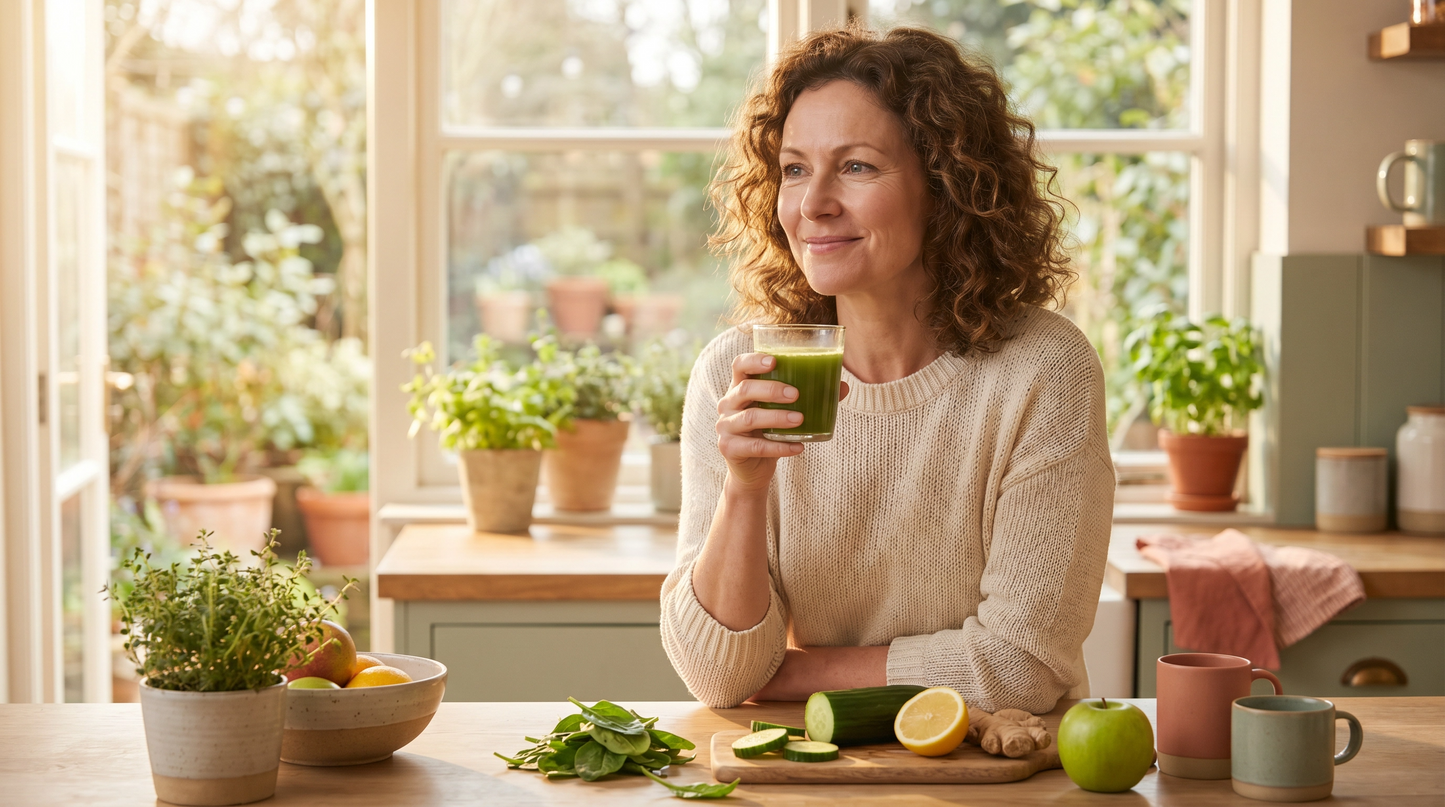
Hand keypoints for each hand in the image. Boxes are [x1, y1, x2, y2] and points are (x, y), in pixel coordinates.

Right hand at [716, 353, 847, 493]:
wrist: (753, 469)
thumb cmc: (769, 432)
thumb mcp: (784, 412)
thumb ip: (808, 397)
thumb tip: (842, 386)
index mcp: (739, 387)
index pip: (740, 366)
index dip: (754, 360)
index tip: (775, 361)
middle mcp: (728, 404)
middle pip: (744, 389)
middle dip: (771, 390)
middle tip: (797, 394)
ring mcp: (725, 426)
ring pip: (750, 418)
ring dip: (777, 417)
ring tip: (800, 419)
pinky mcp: (729, 448)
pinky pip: (756, 446)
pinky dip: (779, 446)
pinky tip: (798, 447)